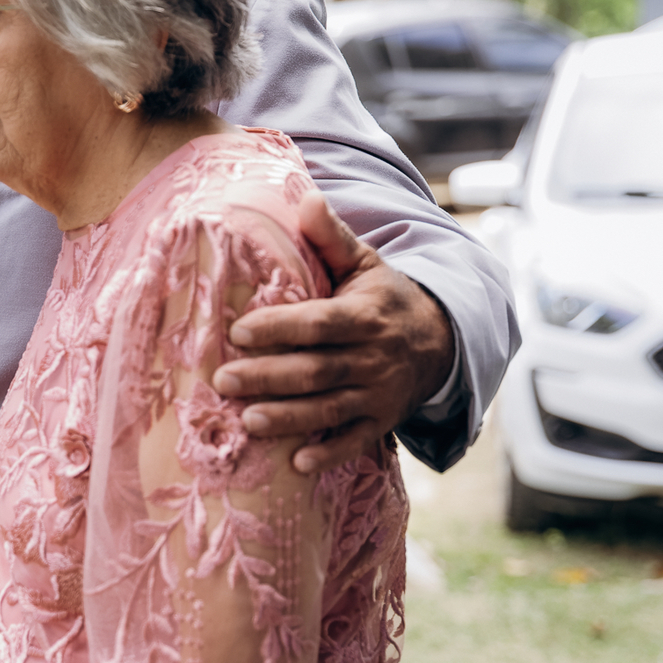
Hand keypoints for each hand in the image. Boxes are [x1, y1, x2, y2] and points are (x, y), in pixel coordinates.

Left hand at [214, 189, 454, 474]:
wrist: (439, 340)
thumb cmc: (384, 298)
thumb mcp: (365, 263)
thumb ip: (332, 237)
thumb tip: (306, 198)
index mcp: (365, 314)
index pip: (319, 322)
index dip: (280, 327)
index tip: (238, 331)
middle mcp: (374, 357)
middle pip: (317, 369)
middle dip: (270, 376)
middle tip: (223, 379)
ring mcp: (379, 394)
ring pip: (331, 407)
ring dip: (289, 418)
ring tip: (247, 421)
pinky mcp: (381, 422)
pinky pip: (356, 441)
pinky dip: (330, 453)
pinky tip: (298, 464)